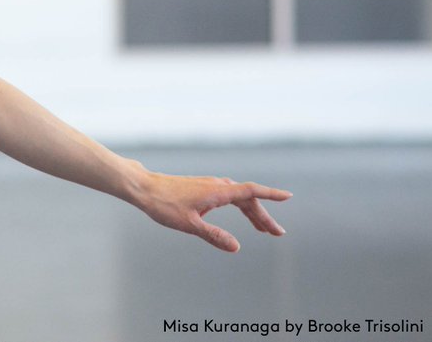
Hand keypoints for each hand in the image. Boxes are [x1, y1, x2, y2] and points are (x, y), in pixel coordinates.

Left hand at [134, 166, 292, 252]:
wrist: (143, 188)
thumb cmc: (164, 205)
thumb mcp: (189, 225)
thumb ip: (214, 236)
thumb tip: (237, 247)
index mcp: (217, 191)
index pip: (250, 191)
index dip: (270, 194)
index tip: (288, 196)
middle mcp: (216, 185)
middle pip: (247, 199)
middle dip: (263, 216)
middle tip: (277, 234)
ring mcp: (209, 185)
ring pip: (238, 197)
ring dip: (252, 212)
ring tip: (264, 229)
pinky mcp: (202, 188)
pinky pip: (229, 195)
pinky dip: (240, 206)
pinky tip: (243, 214)